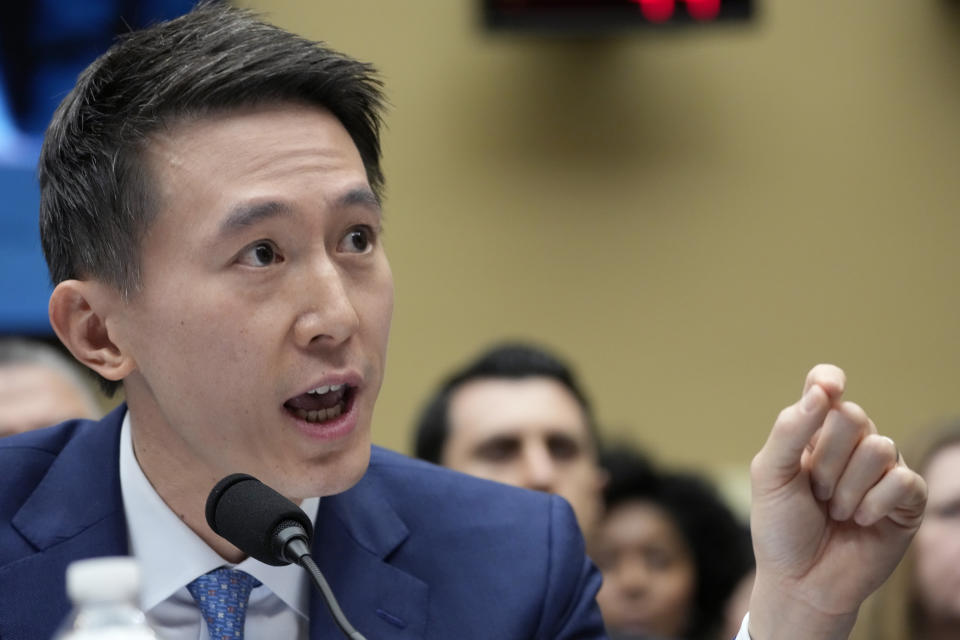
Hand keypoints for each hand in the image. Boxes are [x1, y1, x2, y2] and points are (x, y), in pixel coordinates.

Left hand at [747, 365, 926, 639]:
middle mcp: (849, 445)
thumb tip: (820, 392)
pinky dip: (875, 503)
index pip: (825, 388)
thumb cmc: (781, 527)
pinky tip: (861, 521)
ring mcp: (880, 471)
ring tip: (835, 511)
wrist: (801, 580)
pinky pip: (903, 480)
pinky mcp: (906, 500)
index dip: (828, 380)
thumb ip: (790, 431)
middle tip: (815, 491)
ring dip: (847, 487)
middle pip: (852, 417)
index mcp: (812, 433)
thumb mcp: (770, 475)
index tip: (829, 387)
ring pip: (879, 448)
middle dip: (826, 458)